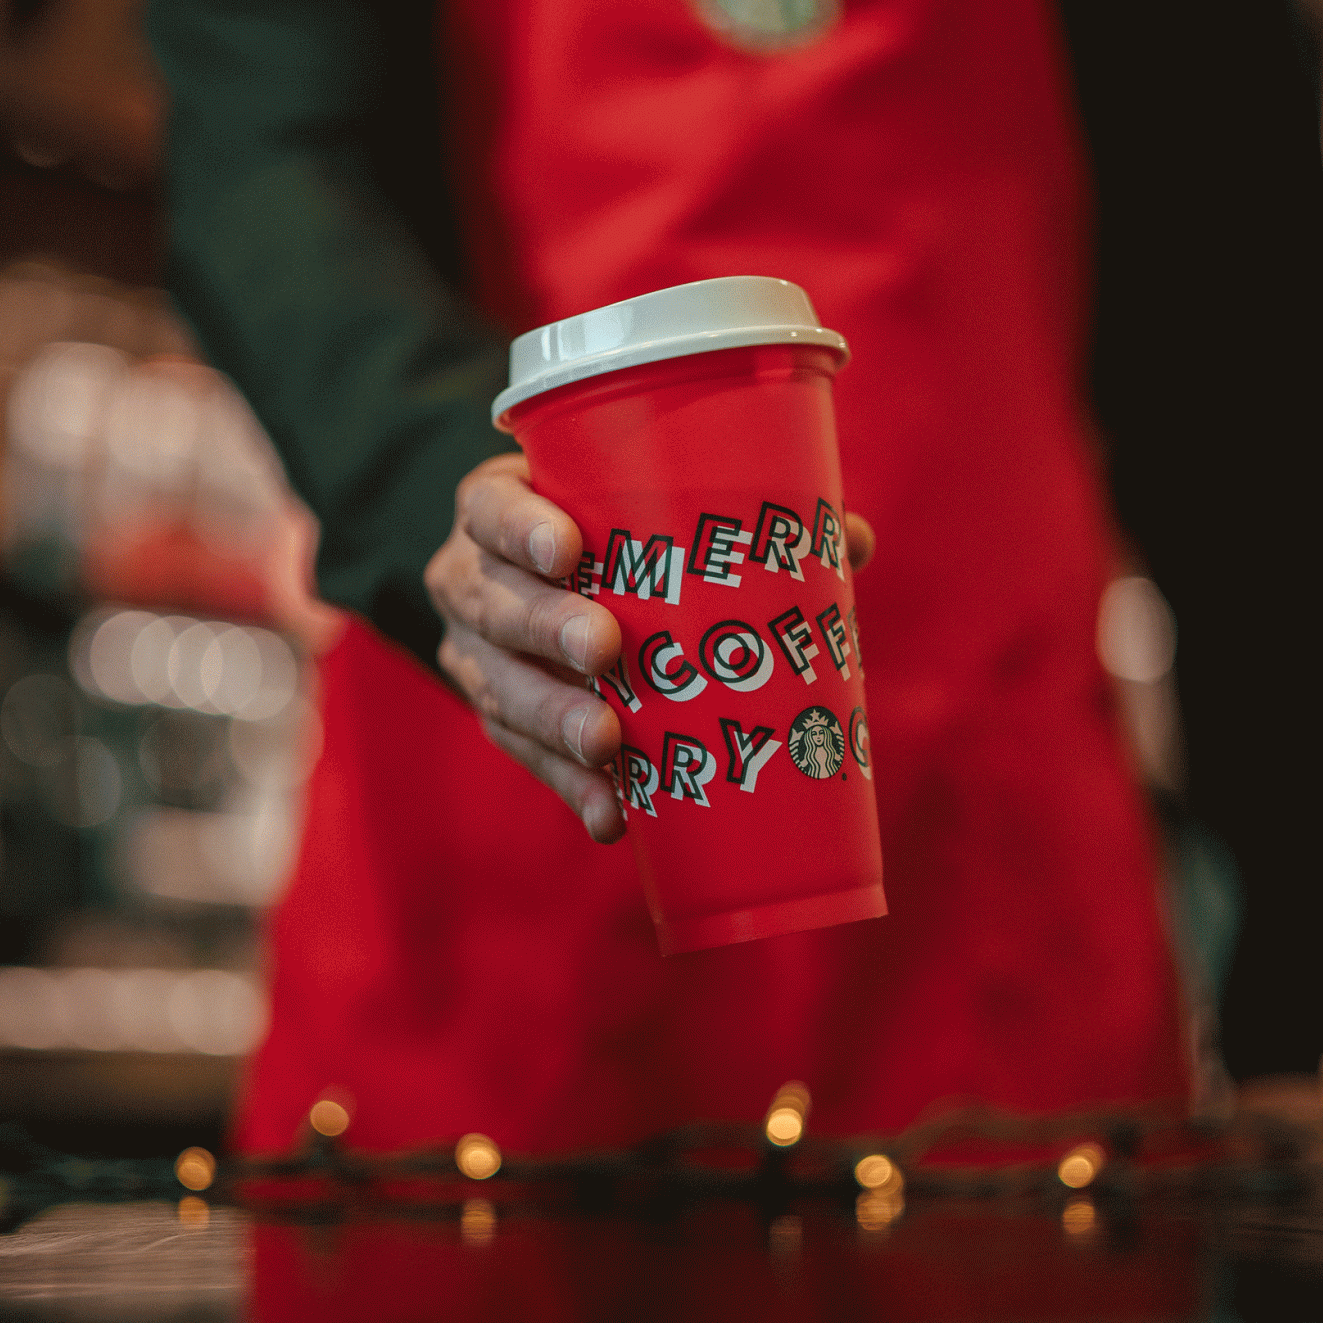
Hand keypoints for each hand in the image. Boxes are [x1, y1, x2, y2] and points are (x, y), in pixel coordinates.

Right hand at [425, 453, 873, 843]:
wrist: (530, 585)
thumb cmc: (607, 535)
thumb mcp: (642, 509)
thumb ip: (738, 520)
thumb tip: (850, 539)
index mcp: (499, 511)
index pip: (489, 509)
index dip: (519, 528)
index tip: (568, 548)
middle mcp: (471, 581)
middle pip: (493, 604)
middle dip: (546, 627)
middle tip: (604, 648)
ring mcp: (476, 656)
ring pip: (500, 689)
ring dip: (555, 720)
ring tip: (608, 743)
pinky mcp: (498, 719)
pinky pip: (527, 757)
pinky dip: (571, 786)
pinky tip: (611, 813)